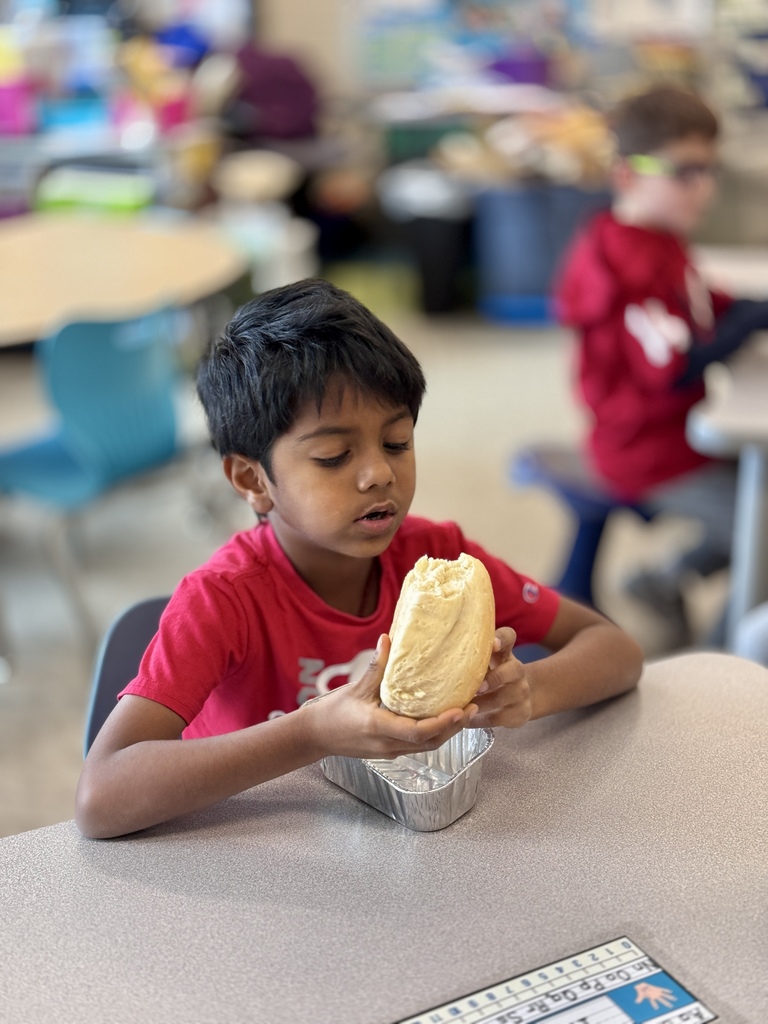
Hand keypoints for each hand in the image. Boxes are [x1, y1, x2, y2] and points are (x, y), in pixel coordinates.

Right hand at [304, 634, 476, 759]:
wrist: (315, 736)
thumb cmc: (333, 713)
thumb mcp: (355, 688)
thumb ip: (377, 666)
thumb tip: (389, 638)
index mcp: (380, 728)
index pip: (419, 732)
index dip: (443, 723)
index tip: (461, 709)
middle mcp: (389, 745)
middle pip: (431, 743)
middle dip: (455, 727)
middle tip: (473, 707)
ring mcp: (390, 752)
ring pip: (427, 747)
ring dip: (448, 732)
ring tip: (465, 712)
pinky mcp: (390, 752)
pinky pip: (418, 746)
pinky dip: (434, 734)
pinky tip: (443, 719)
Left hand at [470, 627, 531, 728]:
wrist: (518, 698)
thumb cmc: (491, 675)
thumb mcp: (484, 663)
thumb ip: (469, 655)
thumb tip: (438, 647)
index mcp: (504, 653)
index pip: (508, 637)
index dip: (502, 639)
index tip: (493, 644)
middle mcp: (517, 670)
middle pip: (514, 669)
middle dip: (495, 678)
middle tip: (476, 687)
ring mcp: (521, 692)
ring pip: (504, 697)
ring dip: (482, 703)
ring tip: (462, 707)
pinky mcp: (520, 713)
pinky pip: (499, 718)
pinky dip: (480, 720)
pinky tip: (465, 721)